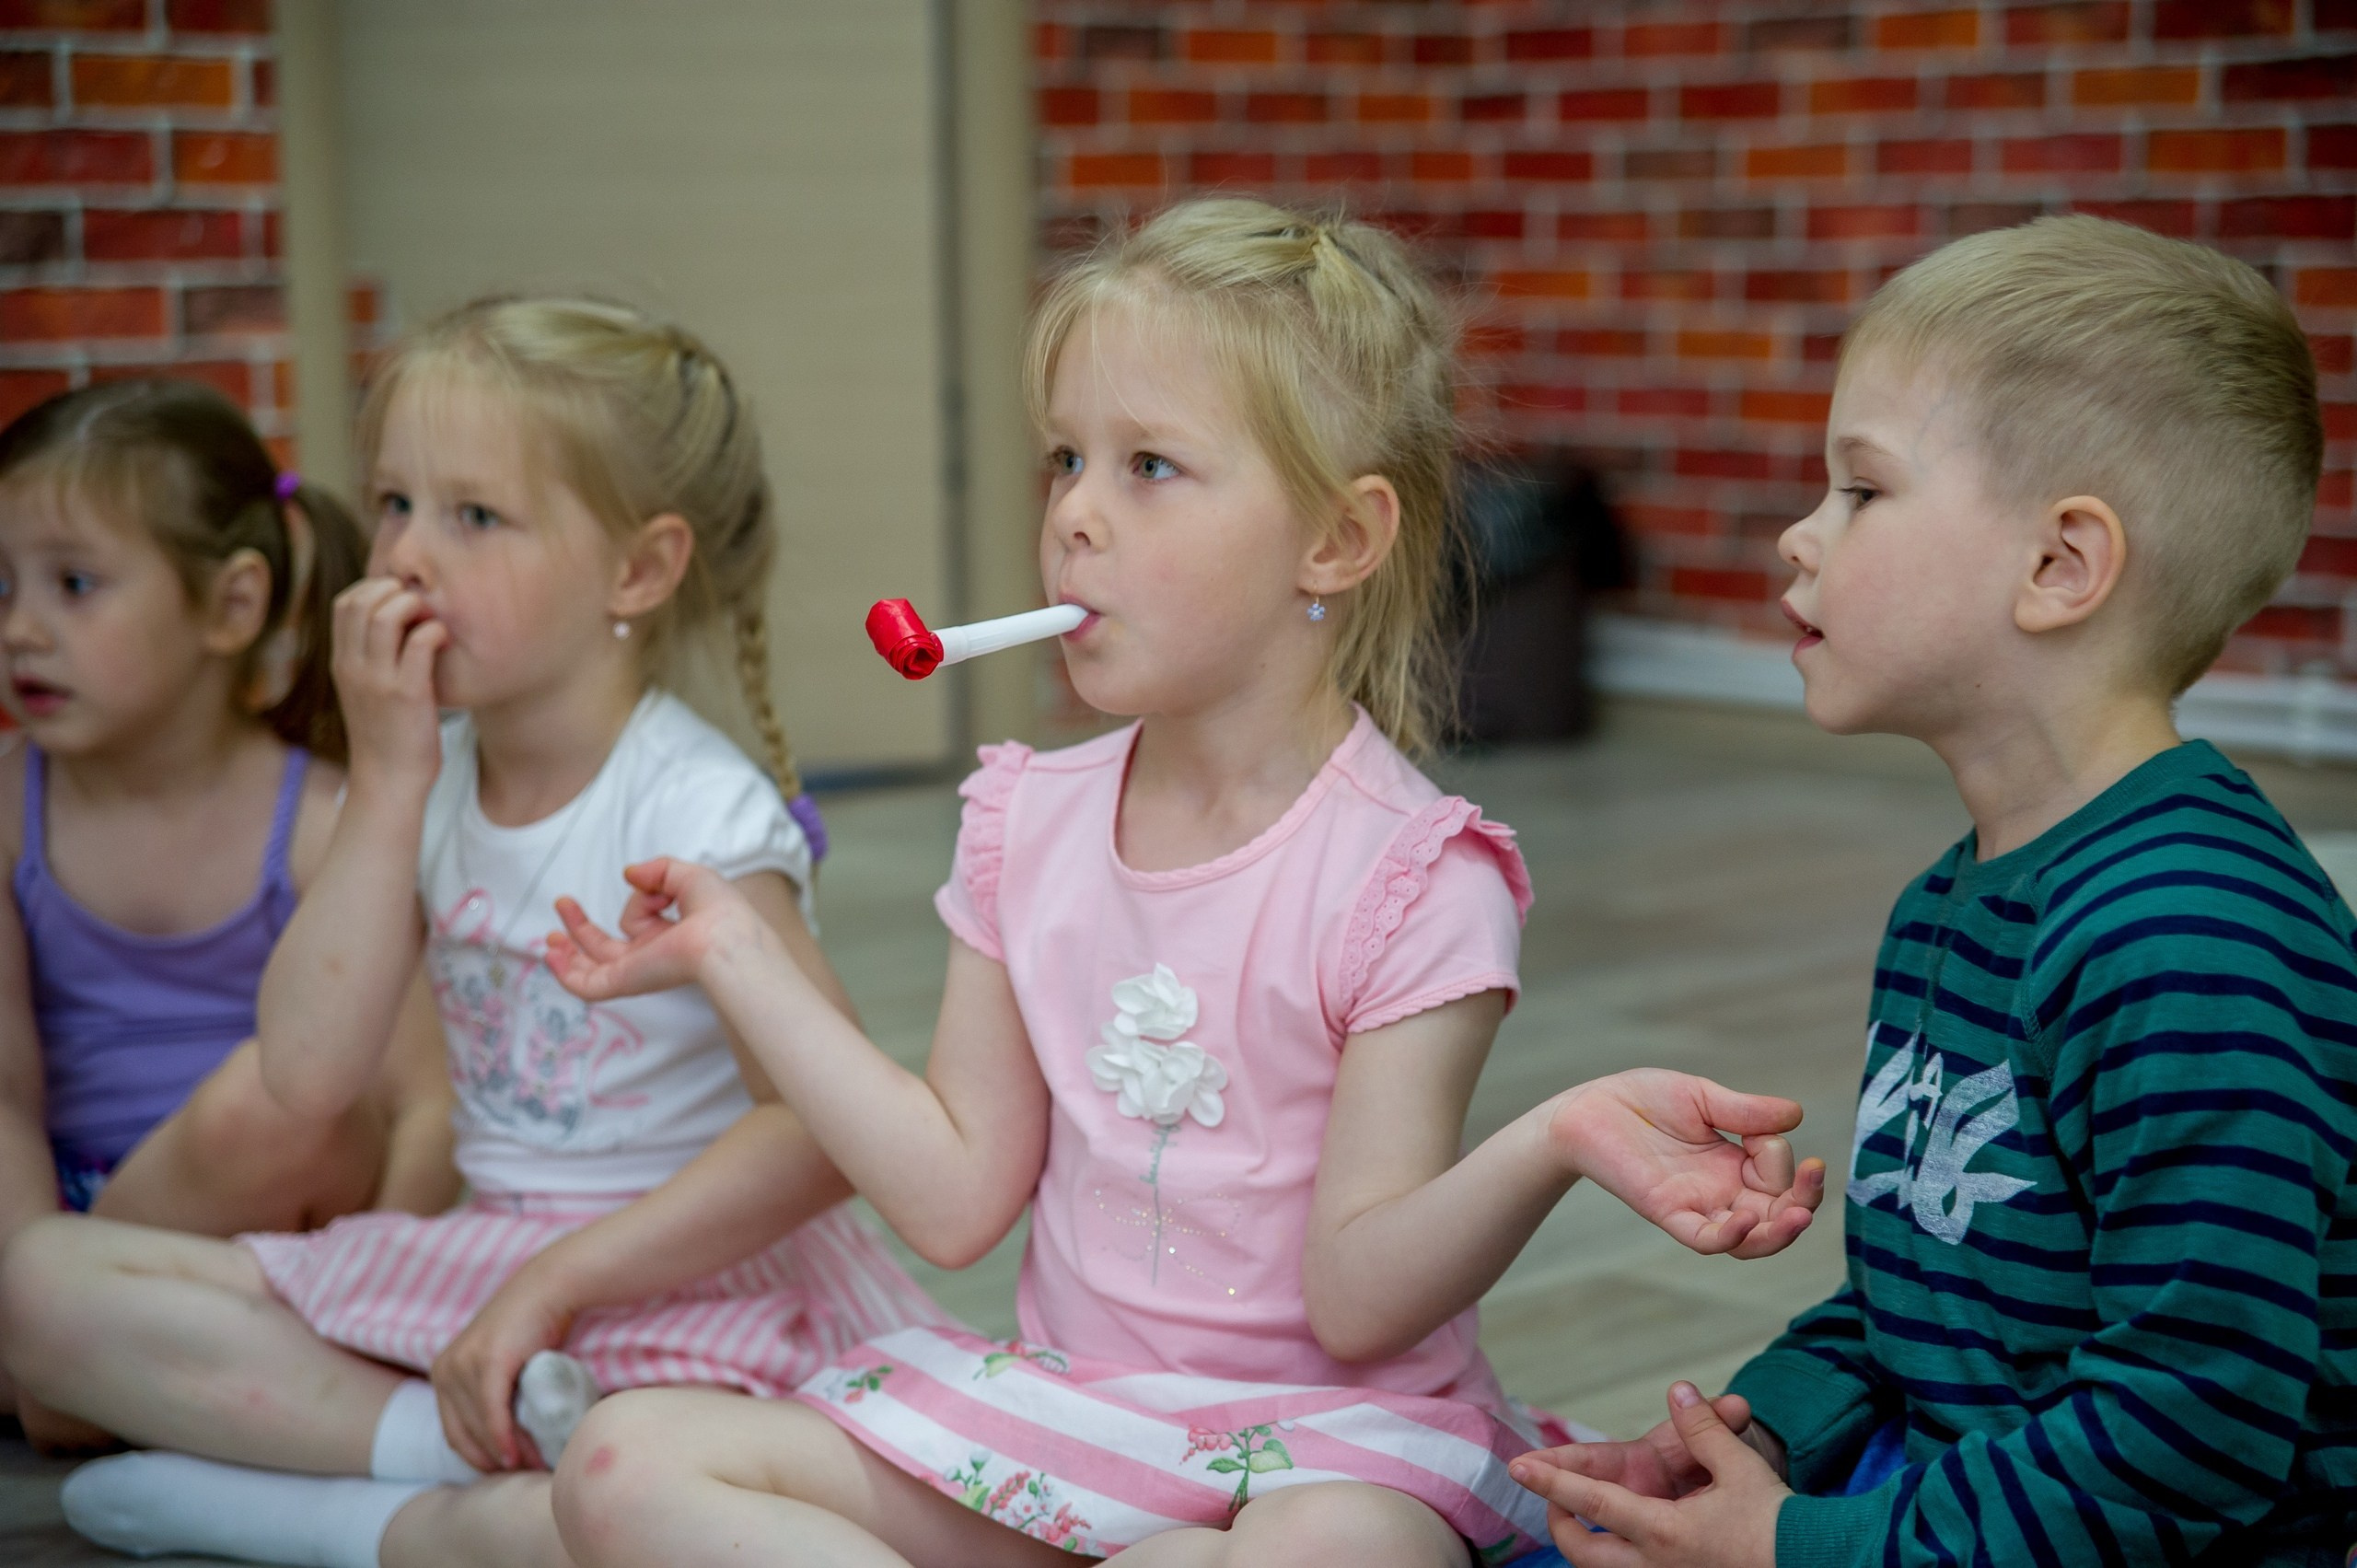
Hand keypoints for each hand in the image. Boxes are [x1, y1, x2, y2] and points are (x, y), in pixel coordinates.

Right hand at [331, 577, 446, 792]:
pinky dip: (435, 632)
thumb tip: (393, 624)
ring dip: (414, 606)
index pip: (344, 604)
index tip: (398, 599)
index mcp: (342, 664)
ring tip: (431, 619)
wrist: (388, 782)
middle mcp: (353, 667)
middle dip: (393, 590)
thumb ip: (369, 660)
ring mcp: (378, 680)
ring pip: (386, 616)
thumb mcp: (364, 692)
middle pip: (361, 602)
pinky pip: (419, 644)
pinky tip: (444, 640)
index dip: (372, 589)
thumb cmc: (385, 735)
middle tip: (419, 603)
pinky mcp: (407, 695)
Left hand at [429, 1261, 575, 1470]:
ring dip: (502, 1454)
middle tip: (520, 1474)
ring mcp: (464, 1365)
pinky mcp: (488, 1362)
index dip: (475, 1457)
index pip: (452, 1430)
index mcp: (442, 1371)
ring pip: (478, 1427)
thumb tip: (498, 1436)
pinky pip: (491, 1413)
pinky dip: (502, 1438)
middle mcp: (445, 1369)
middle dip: (490, 1460)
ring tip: (528, 1466)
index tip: (501, 1471)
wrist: (548, 1288)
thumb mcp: (496, 1360)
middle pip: (463, 1433)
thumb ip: (487, 1389)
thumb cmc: (529, 1326)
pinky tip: (515, 1455)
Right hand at [545, 858, 768, 1001]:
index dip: (635, 904)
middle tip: (563, 902)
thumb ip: (657, 871)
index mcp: (672, 935)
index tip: (631, 879)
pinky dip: (565, 975)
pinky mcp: (624, 981)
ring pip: (592, 967)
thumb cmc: (717, 908)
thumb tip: (629, 874)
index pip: (644, 924)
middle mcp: (652, 956)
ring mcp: (636, 970)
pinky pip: (588, 986)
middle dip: (581, 928)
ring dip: (568, 950)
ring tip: (550, 935)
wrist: (721, 937)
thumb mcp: (688, 876)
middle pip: (607, 947)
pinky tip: (551, 956)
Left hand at [1512, 1382, 1788, 1567]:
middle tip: (1555, 1502)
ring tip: (1583, 1518)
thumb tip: (1678, 1390)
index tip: (1517, 1467)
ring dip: (1590, 1545)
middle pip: (1584, 1553)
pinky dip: (1623, 1556)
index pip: (1591, 1504)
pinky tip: (1628, 1536)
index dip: (1551, 1482)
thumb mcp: (1741, 1467)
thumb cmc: (1779, 1523)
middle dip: (1561, 1525)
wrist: (1817, 1564)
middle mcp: (1656, 1566)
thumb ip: (1703, 1428)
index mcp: (1663, 1532)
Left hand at [1546, 1069, 1825, 1258]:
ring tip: (1800, 1214)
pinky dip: (1729, 1237)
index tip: (1770, 1133)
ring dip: (1780, 1233)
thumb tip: (1796, 1116)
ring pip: (1749, 1240)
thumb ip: (1746, 1111)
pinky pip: (1705, 1238)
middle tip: (1814, 1175)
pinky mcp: (1668, 1211)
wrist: (1589, 1107)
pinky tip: (1745, 1220)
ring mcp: (1697, 1205)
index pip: (1780, 1180)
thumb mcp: (1703, 1097)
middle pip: (1776, 1218)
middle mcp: (1722, 1192)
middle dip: (1803, 1202)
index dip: (1786, 1161)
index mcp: (1735, 1166)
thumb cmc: (1643, 1100)